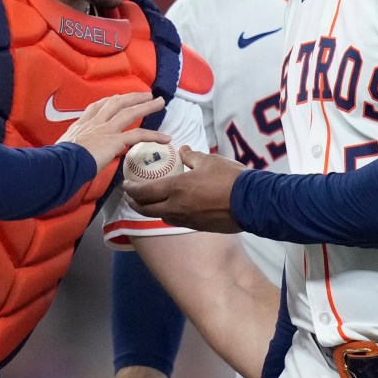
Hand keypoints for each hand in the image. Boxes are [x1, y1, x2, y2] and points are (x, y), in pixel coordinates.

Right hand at [58, 91, 167, 171]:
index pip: (97, 107)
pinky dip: (154, 136)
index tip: (118, 96)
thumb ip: (71, 148)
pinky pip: (138, 135)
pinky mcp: (114, 140)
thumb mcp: (62, 149)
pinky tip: (165, 138)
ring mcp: (105, 130)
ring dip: (147, 106)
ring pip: (130, 113)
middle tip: (146, 94)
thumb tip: (69, 155)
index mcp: (81, 124)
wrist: (60, 163)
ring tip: (160, 102)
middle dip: (132, 97)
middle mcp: (95, 123)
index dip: (110, 100)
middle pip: (117, 103)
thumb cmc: (57, 161)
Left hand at [123, 147, 248, 232]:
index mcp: (177, 188)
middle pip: (147, 209)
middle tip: (131, 197)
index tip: (126, 185)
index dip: (132, 189)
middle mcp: (177, 207)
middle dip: (135, 203)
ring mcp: (187, 220)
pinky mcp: (198, 226)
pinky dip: (168, 214)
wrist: (251, 202)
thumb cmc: (230, 179)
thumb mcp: (209, 161)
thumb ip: (191, 156)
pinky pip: (176, 221)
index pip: (145, 192)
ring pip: (161, 216)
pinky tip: (172, 208)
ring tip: (150, 202)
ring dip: (151, 210)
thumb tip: (182, 150)